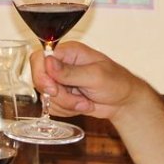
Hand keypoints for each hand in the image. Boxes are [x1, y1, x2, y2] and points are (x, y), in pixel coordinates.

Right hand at [27, 41, 142, 121]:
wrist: (123, 102)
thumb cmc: (116, 82)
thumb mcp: (95, 76)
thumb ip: (70, 71)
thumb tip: (48, 62)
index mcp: (69, 52)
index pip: (40, 58)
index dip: (41, 74)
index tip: (52, 89)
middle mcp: (61, 65)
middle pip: (40, 80)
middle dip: (59, 95)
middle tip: (79, 98)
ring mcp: (60, 81)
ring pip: (46, 97)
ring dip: (67, 104)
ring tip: (86, 101)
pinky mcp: (61, 96)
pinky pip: (52, 107)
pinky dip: (67, 110)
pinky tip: (83, 105)